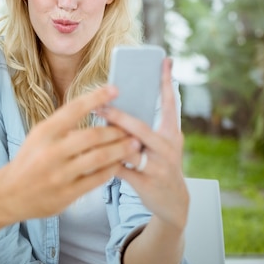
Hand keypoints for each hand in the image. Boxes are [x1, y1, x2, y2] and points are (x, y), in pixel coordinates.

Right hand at [0, 85, 141, 221]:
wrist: (11, 193)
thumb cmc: (29, 159)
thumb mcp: (39, 135)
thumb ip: (63, 124)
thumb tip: (93, 108)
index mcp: (44, 132)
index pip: (73, 109)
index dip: (96, 98)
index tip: (114, 89)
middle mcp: (51, 151)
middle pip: (93, 135)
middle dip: (116, 130)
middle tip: (131, 128)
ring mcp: (60, 174)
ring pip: (99, 158)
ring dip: (120, 150)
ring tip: (134, 144)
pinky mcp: (67, 193)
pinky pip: (97, 179)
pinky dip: (111, 170)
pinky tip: (119, 164)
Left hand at [99, 58, 188, 230]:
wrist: (173, 202)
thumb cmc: (159, 164)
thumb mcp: (161, 144)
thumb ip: (143, 126)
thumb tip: (116, 104)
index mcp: (171, 133)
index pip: (170, 104)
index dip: (166, 82)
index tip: (164, 60)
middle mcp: (167, 147)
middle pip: (141, 128)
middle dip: (119, 117)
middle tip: (100, 106)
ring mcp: (158, 166)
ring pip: (129, 149)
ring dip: (109, 140)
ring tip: (91, 130)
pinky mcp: (146, 182)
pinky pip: (120, 169)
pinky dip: (104, 161)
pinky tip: (89, 156)